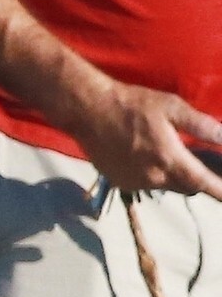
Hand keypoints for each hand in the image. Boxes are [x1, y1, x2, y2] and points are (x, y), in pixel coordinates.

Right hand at [64, 80, 221, 199]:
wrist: (88, 111)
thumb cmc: (131, 105)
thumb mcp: (172, 107)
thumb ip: (201, 126)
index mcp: (170, 159)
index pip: (203, 183)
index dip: (220, 191)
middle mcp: (154, 178)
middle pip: (187, 187)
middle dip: (199, 180)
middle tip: (204, 165)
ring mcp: (135, 183)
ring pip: (167, 186)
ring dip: (175, 176)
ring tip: (173, 157)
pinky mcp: (120, 182)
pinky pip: (146, 184)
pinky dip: (154, 175)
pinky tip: (148, 157)